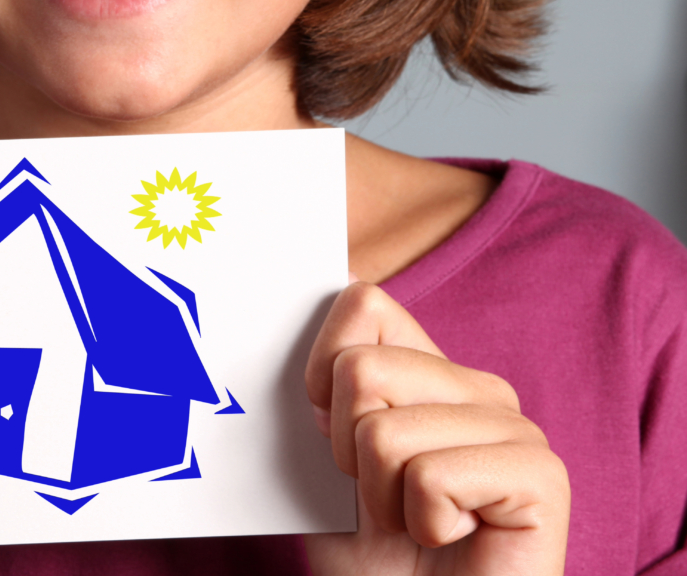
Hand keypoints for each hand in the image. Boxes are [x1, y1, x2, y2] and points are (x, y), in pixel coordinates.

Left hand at [303, 282, 569, 574]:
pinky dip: (423, 523)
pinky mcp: (540, 475)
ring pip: (385, 431)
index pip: (364, 306)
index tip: (332, 436)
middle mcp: (479, 390)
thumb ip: (319, 400)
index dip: (321, 375)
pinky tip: (452, 539)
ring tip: (420, 525)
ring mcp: (516, 429)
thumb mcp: (324, 471)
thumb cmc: (377, 563)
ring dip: (383, 498)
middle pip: (361, 370)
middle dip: (348, 453)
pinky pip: (431, 476)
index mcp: (431, 376)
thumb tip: (317, 329)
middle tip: (385, 498)